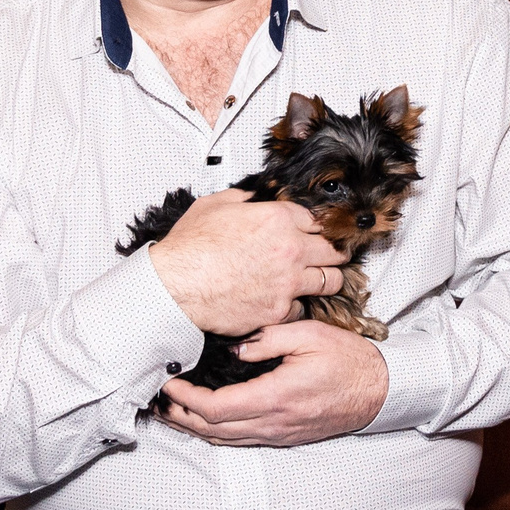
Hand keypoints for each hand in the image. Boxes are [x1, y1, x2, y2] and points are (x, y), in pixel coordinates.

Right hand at [147, 189, 344, 335]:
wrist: (175, 287)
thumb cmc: (189, 249)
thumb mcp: (213, 205)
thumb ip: (241, 199)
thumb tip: (251, 199)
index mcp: (277, 219)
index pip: (317, 220)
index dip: (314, 227)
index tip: (314, 233)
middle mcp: (290, 249)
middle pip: (334, 250)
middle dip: (333, 252)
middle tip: (329, 257)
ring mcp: (288, 282)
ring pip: (331, 281)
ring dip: (326, 280)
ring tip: (318, 281)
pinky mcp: (279, 310)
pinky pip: (302, 309)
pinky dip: (295, 307)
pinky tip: (283, 303)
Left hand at [158, 320, 388, 445]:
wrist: (380, 391)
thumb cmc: (348, 359)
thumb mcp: (308, 335)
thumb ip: (266, 340)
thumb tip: (232, 349)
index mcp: (275, 397)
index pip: (216, 409)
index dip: (186, 401)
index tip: (169, 385)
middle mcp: (274, 423)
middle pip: (213, 431)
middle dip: (180, 418)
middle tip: (157, 402)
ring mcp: (279, 434)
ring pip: (225, 440)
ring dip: (194, 429)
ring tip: (172, 413)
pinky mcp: (285, 437)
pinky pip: (241, 440)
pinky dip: (216, 432)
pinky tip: (206, 420)